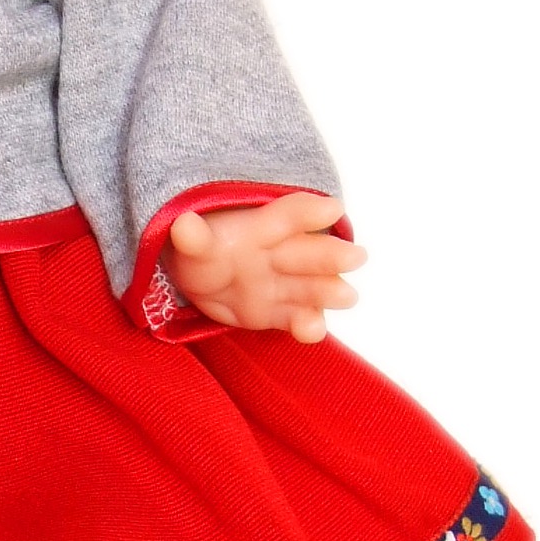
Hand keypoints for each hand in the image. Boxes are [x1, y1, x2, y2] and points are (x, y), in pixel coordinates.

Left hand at [166, 193, 366, 342]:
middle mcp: (279, 254)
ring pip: (310, 287)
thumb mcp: (190, 242)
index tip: (332, 209)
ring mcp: (282, 285)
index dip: (309, 212)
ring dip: (328, 291)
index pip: (288, 216)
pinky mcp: (278, 314)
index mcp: (260, 227)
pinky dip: (306, 325)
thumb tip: (183, 225)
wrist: (197, 280)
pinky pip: (295, 319)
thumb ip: (193, 239)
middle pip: (308, 253)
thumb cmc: (201, 250)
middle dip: (330, 255)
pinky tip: (312, 331)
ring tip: (346, 296)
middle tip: (356, 257)